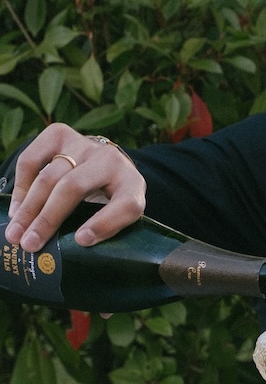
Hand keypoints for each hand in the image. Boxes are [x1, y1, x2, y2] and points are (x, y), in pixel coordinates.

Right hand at [7, 126, 143, 250]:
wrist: (104, 164)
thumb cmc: (109, 200)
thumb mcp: (117, 216)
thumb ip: (106, 229)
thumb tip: (75, 248)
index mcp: (132, 185)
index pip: (125, 205)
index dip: (104, 223)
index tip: (81, 240)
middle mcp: (110, 161)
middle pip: (74, 187)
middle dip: (48, 218)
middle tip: (30, 244)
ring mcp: (83, 145)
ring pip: (49, 175)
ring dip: (28, 208)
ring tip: (15, 233)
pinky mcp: (60, 135)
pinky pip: (32, 159)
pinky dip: (21, 186)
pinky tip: (16, 210)